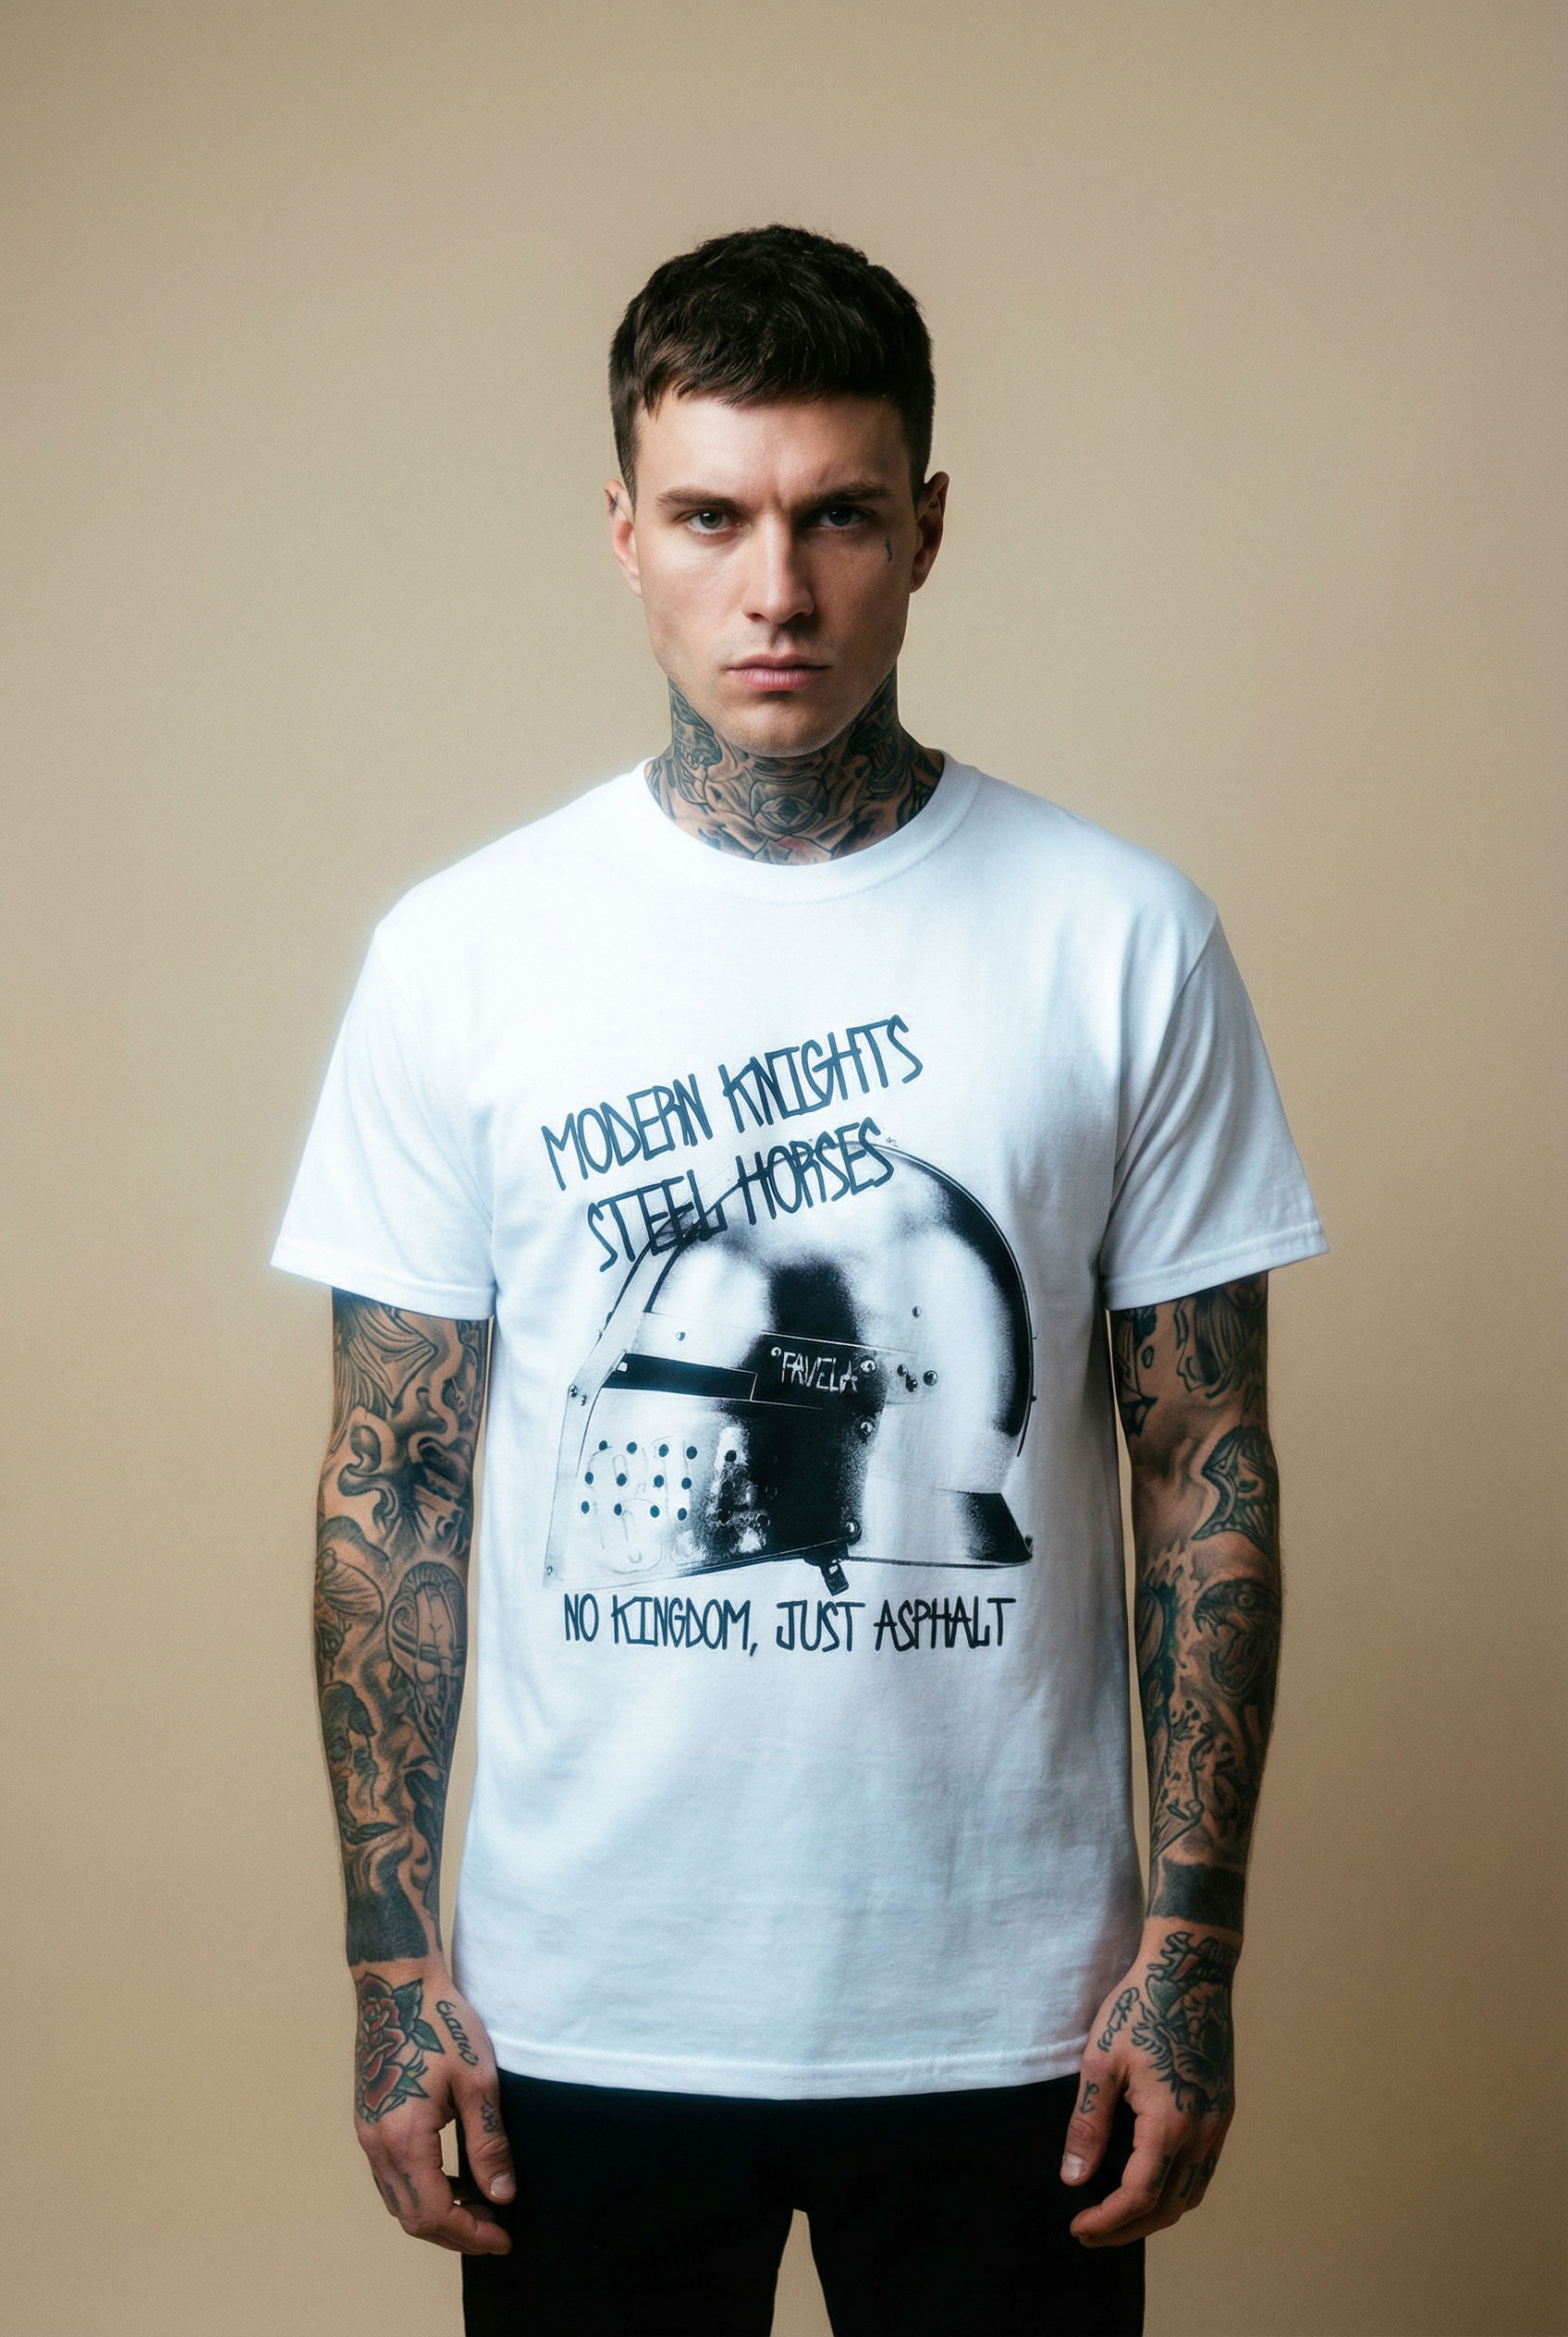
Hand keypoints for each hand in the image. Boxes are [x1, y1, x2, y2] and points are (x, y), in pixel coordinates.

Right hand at [352, 1960, 515, 2254]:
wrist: (395, 1983)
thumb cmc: (440, 2023)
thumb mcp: (477, 2081)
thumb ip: (488, 2143)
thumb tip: (502, 2197)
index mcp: (403, 2138)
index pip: (434, 2214)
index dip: (470, 2234)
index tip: (503, 2238)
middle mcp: (376, 2145)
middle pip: (411, 2217)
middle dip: (455, 2232)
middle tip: (496, 2228)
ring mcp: (366, 2134)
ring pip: (398, 2201)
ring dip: (436, 2213)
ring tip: (479, 2206)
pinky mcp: (366, 2121)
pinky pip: (391, 2177)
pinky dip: (421, 2190)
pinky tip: (451, 2178)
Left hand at [1060, 1923, 1237, 2245]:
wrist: (1191, 1970)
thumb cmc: (1141, 2009)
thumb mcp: (1101, 2062)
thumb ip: (1088, 2124)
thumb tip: (1073, 2178)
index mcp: (1170, 2124)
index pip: (1139, 2197)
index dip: (1108, 2221)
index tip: (1078, 2227)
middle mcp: (1202, 2132)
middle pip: (1170, 2207)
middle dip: (1129, 2228)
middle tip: (1091, 2230)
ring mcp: (1218, 2122)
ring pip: (1193, 2193)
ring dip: (1157, 2213)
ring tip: (1118, 2214)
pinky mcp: (1223, 2110)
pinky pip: (1204, 2169)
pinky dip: (1177, 2188)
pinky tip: (1151, 2180)